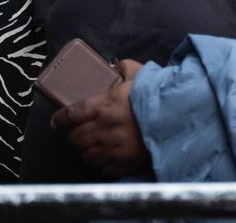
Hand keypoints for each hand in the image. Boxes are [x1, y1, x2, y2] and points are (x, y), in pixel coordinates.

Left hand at [49, 59, 149, 177]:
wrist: (179, 119)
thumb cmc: (157, 95)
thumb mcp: (138, 73)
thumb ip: (122, 67)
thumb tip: (112, 66)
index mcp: (104, 106)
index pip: (72, 114)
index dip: (60, 119)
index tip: (56, 121)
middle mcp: (104, 130)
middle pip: (76, 139)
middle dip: (74, 135)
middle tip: (78, 131)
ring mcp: (114, 150)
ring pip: (87, 156)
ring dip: (87, 150)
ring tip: (93, 144)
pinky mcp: (125, 164)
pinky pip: (105, 169)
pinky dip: (104, 163)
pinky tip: (109, 156)